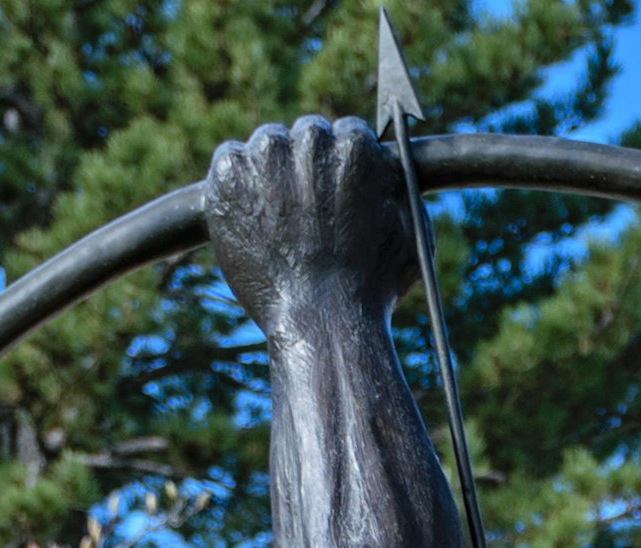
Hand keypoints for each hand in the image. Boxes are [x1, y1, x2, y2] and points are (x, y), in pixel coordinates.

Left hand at [208, 118, 415, 333]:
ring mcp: (265, 154)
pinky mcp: (229, 174)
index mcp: (356, 144)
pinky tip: (251, 219)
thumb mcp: (411, 231)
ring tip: (277, 221)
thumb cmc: (373, 285)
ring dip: (270, 173)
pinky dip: (236, 187)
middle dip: (307, 168)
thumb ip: (397, 189)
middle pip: (305, 136)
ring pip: (266, 146)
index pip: (346, 134)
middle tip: (305, 212)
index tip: (335, 193)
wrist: (323, 319)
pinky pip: (229, 162)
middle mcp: (310, 139)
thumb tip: (385, 173)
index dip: (341, 168)